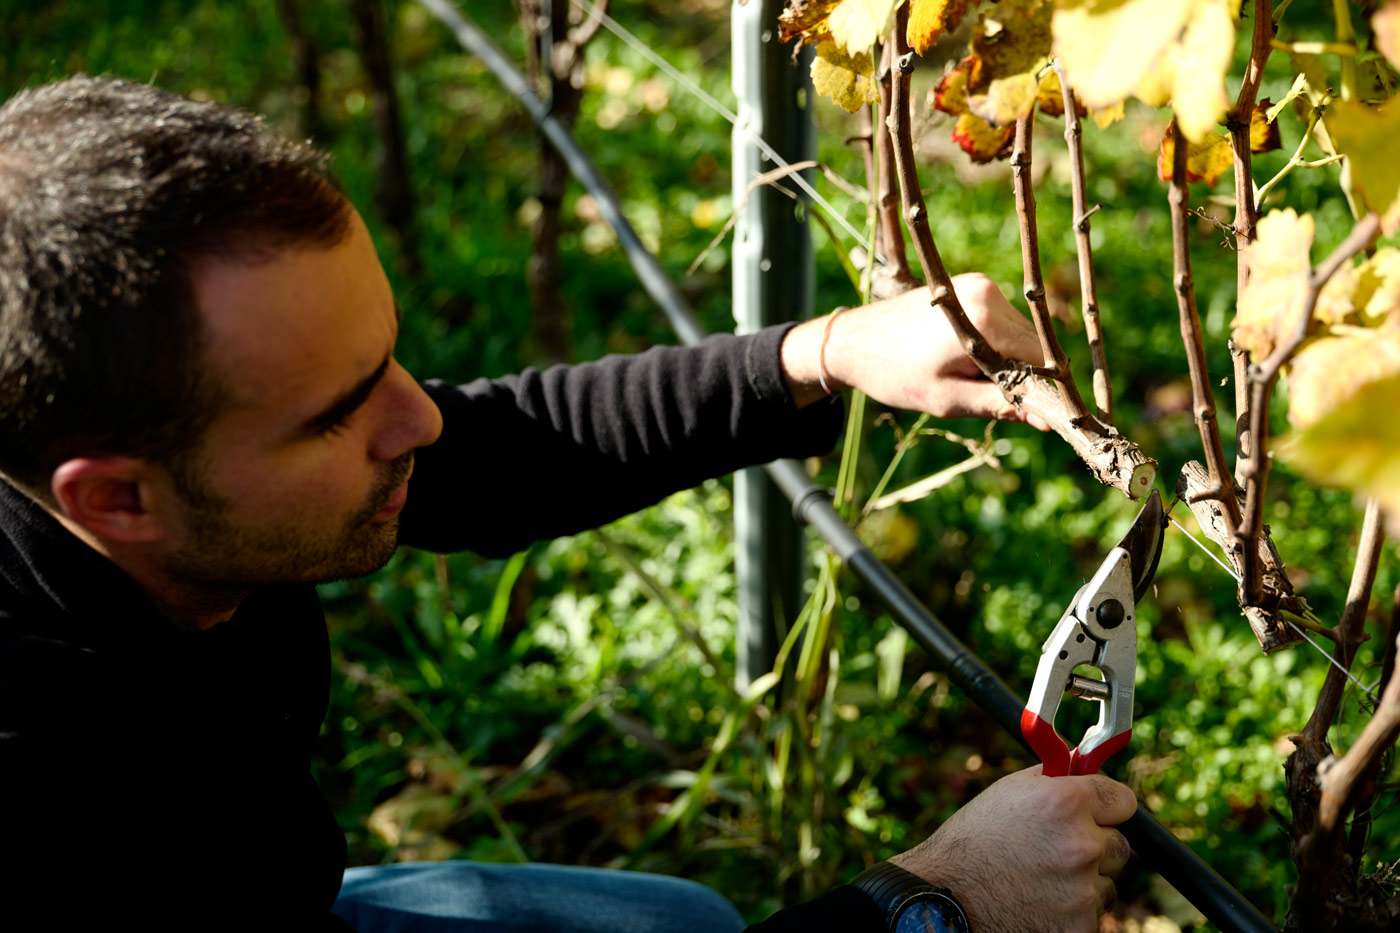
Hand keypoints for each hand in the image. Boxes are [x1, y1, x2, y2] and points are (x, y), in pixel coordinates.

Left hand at [781, 273, 1048, 427]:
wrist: (853, 342)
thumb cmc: (896, 375)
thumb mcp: (950, 399)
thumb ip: (1001, 405)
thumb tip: (1047, 420)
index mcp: (985, 317)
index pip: (1042, 356)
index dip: (1046, 388)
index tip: (1040, 414)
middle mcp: (987, 291)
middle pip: (1034, 342)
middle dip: (1024, 374)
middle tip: (991, 399)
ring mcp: (978, 284)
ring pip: (1018, 332)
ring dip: (1007, 359)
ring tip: (966, 377)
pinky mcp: (969, 286)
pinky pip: (1000, 321)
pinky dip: (994, 344)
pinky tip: (961, 360)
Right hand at [889, 766, 1135, 932]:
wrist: (946, 894)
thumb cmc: (974, 838)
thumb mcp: (1010, 791)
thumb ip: (1055, 778)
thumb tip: (1083, 764)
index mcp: (1066, 802)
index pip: (1123, 800)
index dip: (1108, 806)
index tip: (1100, 813)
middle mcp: (1081, 844)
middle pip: (1119, 845)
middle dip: (1094, 846)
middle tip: (1055, 850)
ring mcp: (1083, 890)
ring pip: (1106, 882)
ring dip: (1084, 881)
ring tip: (1039, 879)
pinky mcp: (1080, 926)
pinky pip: (1092, 913)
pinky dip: (1072, 910)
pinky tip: (1038, 901)